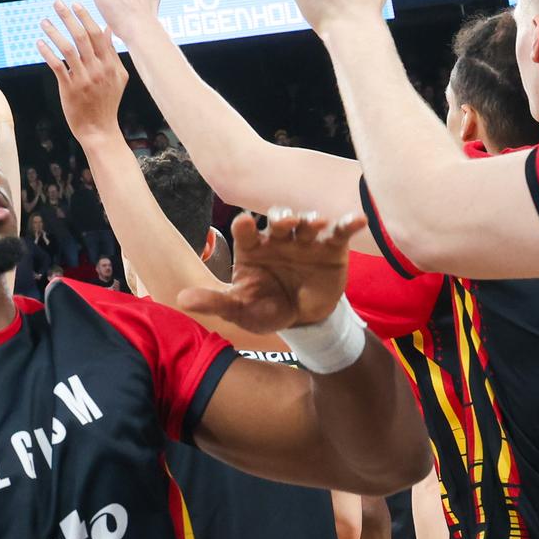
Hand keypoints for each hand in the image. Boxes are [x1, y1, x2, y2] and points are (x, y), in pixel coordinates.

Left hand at [38, 1, 127, 142]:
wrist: (100, 129)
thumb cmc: (108, 102)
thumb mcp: (118, 76)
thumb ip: (112, 53)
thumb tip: (108, 29)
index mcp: (111, 64)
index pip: (98, 35)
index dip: (85, 18)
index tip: (75, 5)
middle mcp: (98, 69)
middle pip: (82, 37)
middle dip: (69, 18)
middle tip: (58, 4)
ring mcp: (84, 79)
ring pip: (68, 49)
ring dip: (54, 32)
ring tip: (44, 21)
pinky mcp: (70, 88)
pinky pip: (56, 66)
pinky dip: (47, 52)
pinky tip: (39, 43)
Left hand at [174, 209, 363, 334]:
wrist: (304, 320)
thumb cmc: (266, 308)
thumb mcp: (240, 310)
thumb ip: (215, 302)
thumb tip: (182, 300)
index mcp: (253, 248)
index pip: (246, 231)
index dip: (245, 226)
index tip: (245, 222)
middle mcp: (278, 239)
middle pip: (278, 221)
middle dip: (282, 218)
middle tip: (286, 222)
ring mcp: (306, 241)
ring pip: (307, 222)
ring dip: (311, 218)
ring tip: (316, 222)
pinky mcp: (331, 248)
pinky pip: (339, 232)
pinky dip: (348, 223)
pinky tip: (356, 219)